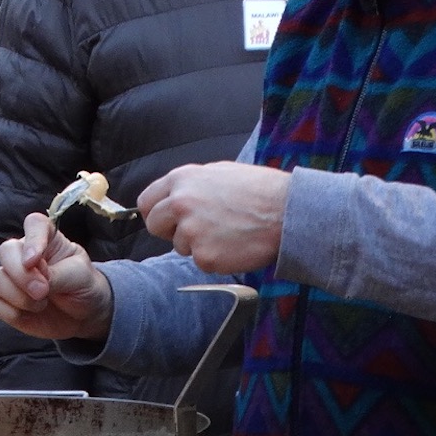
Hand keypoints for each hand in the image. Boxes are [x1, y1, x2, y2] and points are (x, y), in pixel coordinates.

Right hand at [0, 212, 112, 340]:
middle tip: (42, 291)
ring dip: (18, 297)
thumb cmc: (84, 287)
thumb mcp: (80, 277)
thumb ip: (58, 275)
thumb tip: (36, 280)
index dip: (33, 239)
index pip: (34, 224)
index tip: (34, 260)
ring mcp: (12, 278)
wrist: (84, 315)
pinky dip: (9, 312)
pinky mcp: (5, 301)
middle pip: (6, 251)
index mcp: (47, 240)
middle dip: (21, 275)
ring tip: (41, 304)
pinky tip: (28, 314)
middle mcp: (24, 255)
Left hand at [139, 162, 289, 274]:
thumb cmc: (260, 190)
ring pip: (180, 246)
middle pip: (155, 226)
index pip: (147, 201)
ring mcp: (191, 231)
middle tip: (198, 230)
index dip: (156, 213)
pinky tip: (235, 245)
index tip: (165, 220)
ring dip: (199, 244)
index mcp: (182, 179)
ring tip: (228, 232)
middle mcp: (179, 203)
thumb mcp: (219, 173)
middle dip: (171, 231)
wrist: (288, 211)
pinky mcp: (205, 256)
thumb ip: (191, 185)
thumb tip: (174, 197)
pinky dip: (216, 258)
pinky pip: (201, 262)